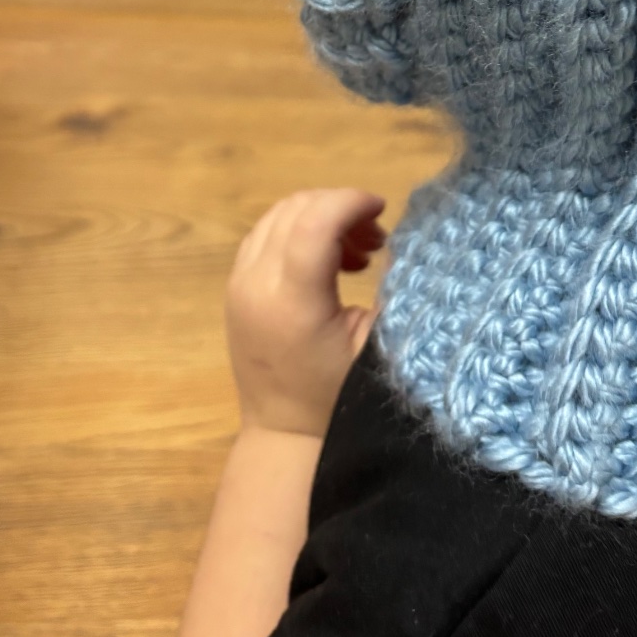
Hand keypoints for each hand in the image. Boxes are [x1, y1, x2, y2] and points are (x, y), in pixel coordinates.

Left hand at [225, 187, 385, 438]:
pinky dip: (298, 228)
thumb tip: (401, 242)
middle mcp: (256, 285)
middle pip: (296, 209)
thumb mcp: (375, 344)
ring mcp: (238, 284)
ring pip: (278, 215)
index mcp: (292, 302)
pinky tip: (327, 257)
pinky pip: (264, 233)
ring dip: (320, 215)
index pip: (314, 221)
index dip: (351, 202)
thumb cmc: (338, 395)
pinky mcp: (234, 287)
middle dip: (340, 206)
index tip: (383, 209)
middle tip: (375, 235)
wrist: (284, 433)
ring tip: (355, 250)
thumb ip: (389, 288)